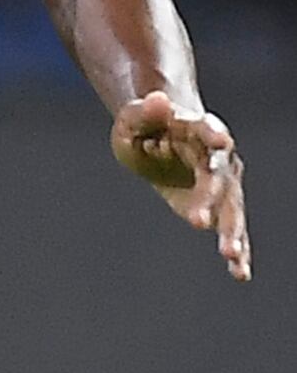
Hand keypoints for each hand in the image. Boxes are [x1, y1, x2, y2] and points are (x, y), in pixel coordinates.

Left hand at [111, 90, 249, 279]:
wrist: (159, 136)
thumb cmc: (143, 126)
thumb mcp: (132, 119)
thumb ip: (144, 112)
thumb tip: (158, 100)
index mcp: (197, 128)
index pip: (208, 130)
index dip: (213, 134)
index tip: (221, 140)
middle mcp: (218, 156)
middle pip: (220, 178)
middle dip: (214, 199)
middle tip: (202, 223)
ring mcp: (223, 182)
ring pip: (232, 208)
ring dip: (233, 232)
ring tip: (232, 257)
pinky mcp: (219, 206)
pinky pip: (230, 229)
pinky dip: (237, 249)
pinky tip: (240, 272)